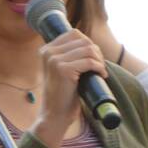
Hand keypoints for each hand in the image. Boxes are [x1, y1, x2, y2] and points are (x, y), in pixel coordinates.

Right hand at [31, 29, 105, 147]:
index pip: (74, 34)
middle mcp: (48, 52)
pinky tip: (101, 75)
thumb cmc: (62, 93)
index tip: (93, 59)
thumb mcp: (61, 69)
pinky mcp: (63, 70)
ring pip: (88, 49)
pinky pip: (89, 62)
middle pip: (83, 40)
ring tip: (99, 71)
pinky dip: (99, 68)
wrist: (55, 114)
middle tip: (98, 67)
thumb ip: (68, 54)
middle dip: (96, 52)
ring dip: (99, 60)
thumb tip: (89, 43)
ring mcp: (54, 60)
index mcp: (46, 50)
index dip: (88, 44)